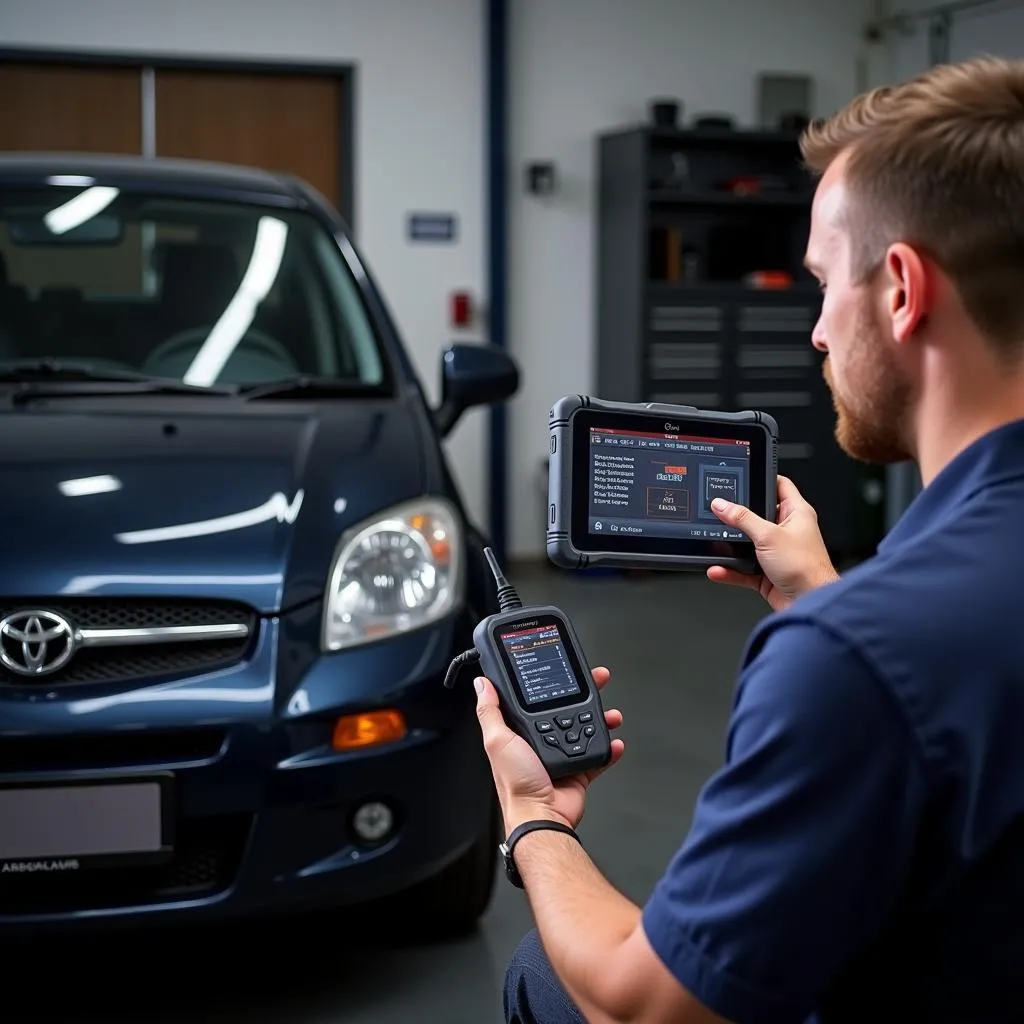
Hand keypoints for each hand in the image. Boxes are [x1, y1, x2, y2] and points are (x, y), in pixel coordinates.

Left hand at [473, 667, 624, 834]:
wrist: (540, 817)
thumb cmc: (516, 785)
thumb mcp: (497, 741)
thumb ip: (489, 711)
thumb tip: (482, 685)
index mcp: (520, 733)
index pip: (538, 700)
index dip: (551, 685)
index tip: (563, 672)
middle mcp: (541, 742)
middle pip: (567, 710)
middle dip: (585, 695)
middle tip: (598, 682)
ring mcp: (561, 756)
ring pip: (585, 729)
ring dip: (601, 719)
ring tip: (610, 714)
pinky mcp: (578, 772)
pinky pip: (597, 756)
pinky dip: (608, 749)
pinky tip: (614, 741)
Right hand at [706, 475, 838, 612]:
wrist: (809, 602)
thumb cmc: (805, 568)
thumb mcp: (768, 536)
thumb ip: (742, 519)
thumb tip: (722, 504)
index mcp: (796, 513)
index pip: (780, 486)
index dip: (762, 478)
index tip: (743, 477)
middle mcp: (788, 531)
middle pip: (758, 515)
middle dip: (739, 515)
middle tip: (720, 509)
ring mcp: (777, 552)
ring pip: (748, 544)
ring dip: (731, 545)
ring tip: (715, 540)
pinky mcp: (768, 573)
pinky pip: (743, 568)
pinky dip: (730, 569)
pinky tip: (718, 569)